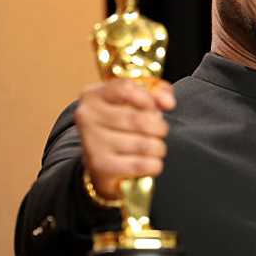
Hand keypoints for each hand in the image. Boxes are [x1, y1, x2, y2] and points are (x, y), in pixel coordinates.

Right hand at [74, 78, 175, 199]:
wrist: (101, 163)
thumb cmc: (121, 127)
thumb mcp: (134, 102)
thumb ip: (155, 93)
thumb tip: (168, 102)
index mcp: (93, 95)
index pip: (126, 88)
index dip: (148, 99)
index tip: (154, 108)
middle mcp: (87, 116)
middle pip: (139, 119)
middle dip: (159, 127)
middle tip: (159, 132)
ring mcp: (92, 142)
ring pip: (144, 144)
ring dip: (158, 148)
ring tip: (155, 148)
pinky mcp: (100, 166)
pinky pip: (141, 164)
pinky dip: (153, 165)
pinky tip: (150, 163)